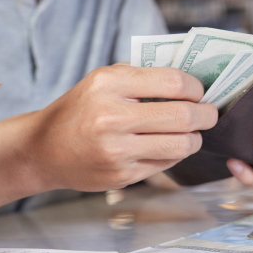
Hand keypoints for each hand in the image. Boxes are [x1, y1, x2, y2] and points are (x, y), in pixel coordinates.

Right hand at [26, 64, 217, 191]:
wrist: (42, 149)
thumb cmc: (79, 110)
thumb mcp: (102, 80)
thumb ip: (142, 76)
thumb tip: (190, 82)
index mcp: (109, 85)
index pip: (174, 83)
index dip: (196, 88)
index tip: (199, 91)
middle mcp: (111, 118)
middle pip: (183, 117)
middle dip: (206, 115)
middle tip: (209, 113)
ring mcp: (116, 151)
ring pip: (180, 145)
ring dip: (195, 138)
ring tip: (192, 132)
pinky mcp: (121, 175)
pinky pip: (165, 164)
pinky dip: (174, 154)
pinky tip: (167, 146)